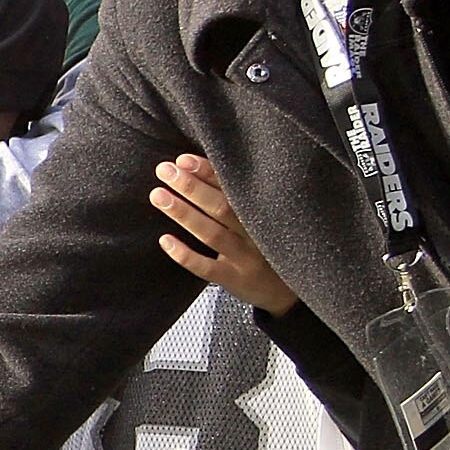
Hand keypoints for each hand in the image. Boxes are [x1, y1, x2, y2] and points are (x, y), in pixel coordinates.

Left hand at [150, 154, 295, 314]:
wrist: (291, 289)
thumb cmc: (269, 244)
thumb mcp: (262, 218)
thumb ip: (237, 197)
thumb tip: (195, 167)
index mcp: (265, 212)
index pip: (235, 188)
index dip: (209, 172)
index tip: (183, 160)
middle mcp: (258, 234)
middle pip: (222, 207)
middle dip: (192, 187)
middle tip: (164, 170)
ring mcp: (247, 259)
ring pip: (213, 234)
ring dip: (184, 214)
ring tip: (158, 195)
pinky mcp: (235, 280)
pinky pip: (207, 268)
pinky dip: (185, 254)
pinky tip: (164, 240)